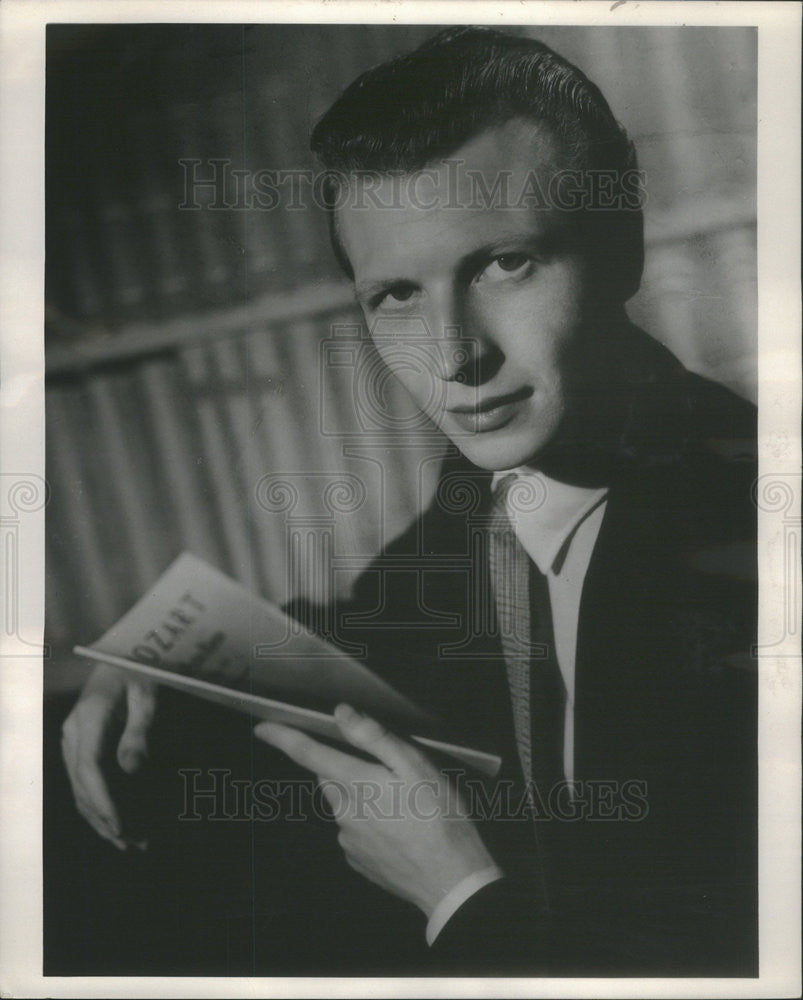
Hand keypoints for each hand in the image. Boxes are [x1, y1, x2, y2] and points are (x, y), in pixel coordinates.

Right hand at [61, 664, 155, 850]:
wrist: (119, 656)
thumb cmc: (139, 671)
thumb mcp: (148, 694)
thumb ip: (140, 730)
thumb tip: (132, 770)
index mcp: (89, 717)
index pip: (90, 768)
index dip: (104, 801)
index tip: (120, 826)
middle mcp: (73, 733)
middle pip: (82, 786)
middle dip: (107, 819)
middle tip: (134, 845)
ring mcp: (72, 742)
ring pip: (80, 790)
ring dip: (102, 819)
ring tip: (130, 844)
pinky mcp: (78, 747)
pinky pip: (84, 783)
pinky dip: (99, 805)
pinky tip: (117, 823)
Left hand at [254, 704, 496, 917]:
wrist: (452, 882)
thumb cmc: (439, 817)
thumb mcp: (416, 766)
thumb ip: (375, 738)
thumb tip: (340, 713)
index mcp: (355, 783)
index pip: (308, 753)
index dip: (282, 737)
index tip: (262, 727)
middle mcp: (343, 812)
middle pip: (330, 778)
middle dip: (344, 767)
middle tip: (383, 769)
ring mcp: (348, 840)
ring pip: (344, 805)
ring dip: (361, 797)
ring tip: (401, 803)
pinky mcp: (358, 861)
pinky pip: (355, 831)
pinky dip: (369, 823)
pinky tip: (398, 828)